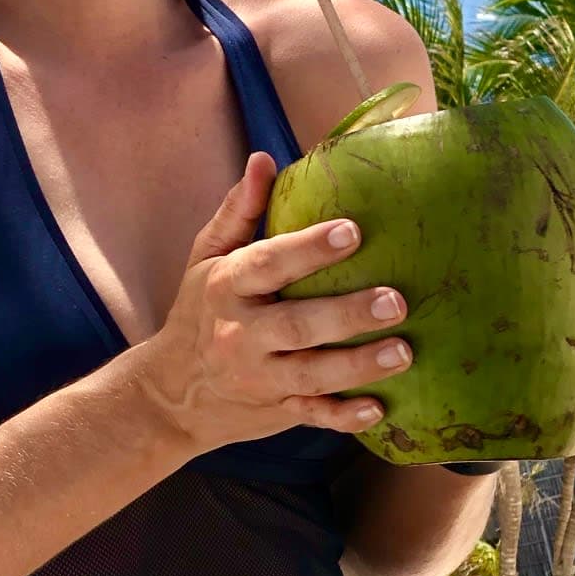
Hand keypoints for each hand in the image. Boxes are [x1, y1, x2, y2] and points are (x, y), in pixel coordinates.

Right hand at [127, 150, 412, 455]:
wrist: (170, 393)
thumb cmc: (199, 311)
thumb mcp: (207, 257)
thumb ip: (240, 210)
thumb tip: (264, 159)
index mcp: (226, 287)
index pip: (268, 264)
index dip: (308, 248)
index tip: (352, 231)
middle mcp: (241, 333)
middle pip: (298, 324)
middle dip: (347, 314)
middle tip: (395, 300)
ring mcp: (260, 378)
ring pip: (313, 374)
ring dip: (360, 365)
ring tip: (404, 351)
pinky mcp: (276, 410)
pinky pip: (313, 415)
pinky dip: (344, 416)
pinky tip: (379, 407)